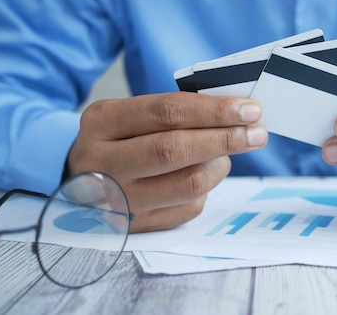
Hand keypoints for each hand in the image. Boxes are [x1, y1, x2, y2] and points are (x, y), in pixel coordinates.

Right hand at [66, 92, 267, 232]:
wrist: (80, 176)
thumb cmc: (121, 138)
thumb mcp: (133, 114)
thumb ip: (176, 112)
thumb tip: (236, 114)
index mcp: (102, 122)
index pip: (166, 112)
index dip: (213, 111)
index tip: (248, 109)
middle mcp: (102, 163)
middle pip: (174, 150)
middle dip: (224, 139)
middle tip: (257, 133)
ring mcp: (115, 201)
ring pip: (187, 184)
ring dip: (219, 166)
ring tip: (226, 154)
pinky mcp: (132, 227)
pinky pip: (187, 208)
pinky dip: (207, 189)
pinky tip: (204, 175)